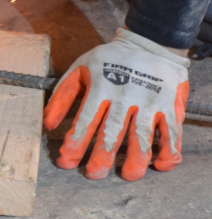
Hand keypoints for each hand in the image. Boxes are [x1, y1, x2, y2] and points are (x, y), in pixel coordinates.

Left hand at [43, 27, 188, 180]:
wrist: (149, 42)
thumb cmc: (109, 60)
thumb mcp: (80, 69)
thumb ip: (63, 96)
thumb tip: (47, 124)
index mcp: (101, 86)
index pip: (85, 119)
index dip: (75, 143)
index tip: (66, 162)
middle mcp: (126, 95)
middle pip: (113, 130)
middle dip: (102, 155)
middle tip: (94, 174)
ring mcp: (150, 100)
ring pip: (143, 134)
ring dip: (136, 158)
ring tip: (129, 175)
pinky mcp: (170, 104)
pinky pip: (172, 130)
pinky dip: (169, 149)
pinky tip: (162, 165)